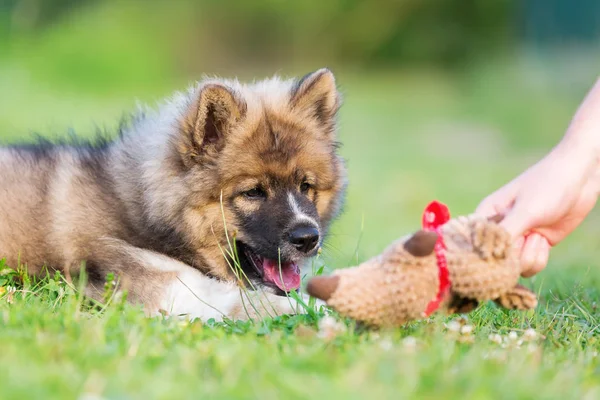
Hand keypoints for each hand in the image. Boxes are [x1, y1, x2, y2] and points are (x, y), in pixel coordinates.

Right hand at [477, 146, 599, 276]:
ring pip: (513, 267)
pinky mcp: (533, 245)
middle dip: (513, 256)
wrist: (580, 179)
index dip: (482, 254)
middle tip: (528, 237)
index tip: (500, 253)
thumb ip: (505, 234)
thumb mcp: (525, 210)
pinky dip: (539, 258)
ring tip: (538, 236)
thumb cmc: (547, 186)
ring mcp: (517, 239)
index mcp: (487, 216)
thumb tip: (487, 256)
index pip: (473, 243)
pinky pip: (530, 266)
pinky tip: (544, 240)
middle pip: (494, 260)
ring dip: (529, 256)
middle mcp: (498, 230)